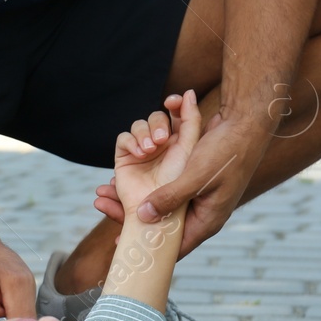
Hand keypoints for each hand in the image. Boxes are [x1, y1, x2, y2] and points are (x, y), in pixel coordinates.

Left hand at [93, 92, 267, 255]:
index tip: (122, 247)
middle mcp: (200, 212)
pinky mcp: (190, 181)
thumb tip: (142, 216)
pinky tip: (123, 177)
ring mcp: (196, 197)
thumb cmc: (228, 151)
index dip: (149, 249)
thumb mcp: (197, 175)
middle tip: (101, 206)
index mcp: (207, 220)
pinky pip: (162, 188)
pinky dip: (143, 184)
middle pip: (159, 224)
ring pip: (157, 205)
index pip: (175, 246)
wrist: (247, 123)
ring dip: (131, 198)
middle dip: (129, 216)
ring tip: (104, 191)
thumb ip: (171, 197)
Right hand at [107, 90, 202, 212]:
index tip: (175, 100)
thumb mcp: (196, 157)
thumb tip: (186, 98)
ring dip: (143, 134)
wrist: (166, 222)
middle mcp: (165, 148)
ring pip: (141, 127)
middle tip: (162, 138)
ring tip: (149, 149)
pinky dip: (131, 141)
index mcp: (186, 144)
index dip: (177, 104)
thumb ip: (189, 128)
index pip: (180, 114)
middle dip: (159, 123)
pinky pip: (124, 140)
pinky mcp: (127, 162)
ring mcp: (146, 155)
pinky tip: (140, 153)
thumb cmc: (183, 198)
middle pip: (159, 119)